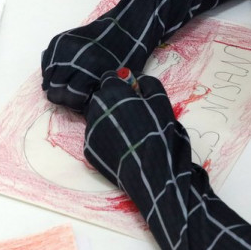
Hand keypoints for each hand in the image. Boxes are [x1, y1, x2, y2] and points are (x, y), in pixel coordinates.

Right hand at [41, 19, 123, 111]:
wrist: (121, 28)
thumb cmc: (123, 58)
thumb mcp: (115, 80)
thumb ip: (97, 94)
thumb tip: (80, 109)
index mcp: (90, 71)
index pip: (70, 98)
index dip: (75, 104)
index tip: (82, 102)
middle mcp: (73, 59)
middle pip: (54, 90)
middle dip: (63, 96)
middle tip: (73, 94)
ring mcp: (63, 48)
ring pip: (47, 77)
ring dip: (55, 83)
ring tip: (67, 84)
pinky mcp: (58, 41)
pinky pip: (46, 63)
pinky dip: (52, 71)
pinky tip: (62, 73)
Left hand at [83, 73, 192, 199]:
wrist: (152, 172)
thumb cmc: (159, 133)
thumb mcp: (161, 101)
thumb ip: (148, 83)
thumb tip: (137, 78)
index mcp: (112, 93)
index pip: (109, 77)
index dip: (122, 84)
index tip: (133, 94)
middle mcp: (95, 109)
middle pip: (101, 96)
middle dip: (113, 100)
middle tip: (132, 113)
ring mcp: (89, 131)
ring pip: (97, 116)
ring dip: (109, 118)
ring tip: (128, 132)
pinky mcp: (88, 150)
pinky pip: (96, 136)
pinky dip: (106, 137)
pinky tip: (122, 146)